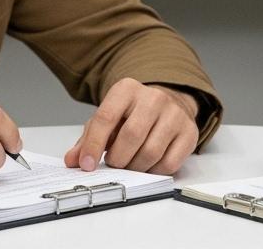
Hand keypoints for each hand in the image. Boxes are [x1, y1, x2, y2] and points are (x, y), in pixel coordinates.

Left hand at [64, 78, 198, 174]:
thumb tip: (73, 160)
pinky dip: (154, 171)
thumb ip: (88, 138)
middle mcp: (153, 98)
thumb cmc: (133, 114)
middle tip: (114, 164)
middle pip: (131, 136)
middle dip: (117, 159)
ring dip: (135, 167)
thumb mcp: (108, 118)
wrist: (169, 103)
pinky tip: (148, 165)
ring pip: (151, 152)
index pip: (106, 117)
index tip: (86, 164)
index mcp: (127, 89)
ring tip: (130, 164)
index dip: (93, 144)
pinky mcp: (189, 132)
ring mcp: (175, 114)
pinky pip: (169, 163)